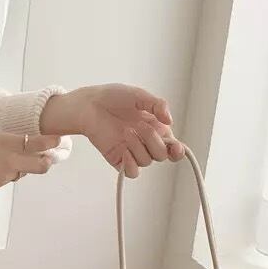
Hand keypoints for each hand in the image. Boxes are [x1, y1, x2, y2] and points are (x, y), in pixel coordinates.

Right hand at [0, 121, 61, 195]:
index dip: (50, 142)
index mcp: (8, 144)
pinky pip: (6, 179)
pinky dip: (5, 173)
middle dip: (47, 161)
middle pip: (40, 166)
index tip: (58, 140)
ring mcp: (4, 177)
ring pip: (21, 173)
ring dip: (22, 167)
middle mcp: (11, 162)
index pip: (38, 144)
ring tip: (13, 160)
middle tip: (47, 156)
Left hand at [40, 84, 184, 177]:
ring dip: (138, 146)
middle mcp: (146, 141)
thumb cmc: (113, 98)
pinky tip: (124, 152)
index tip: (175, 147)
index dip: (178, 151)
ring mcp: (132, 151)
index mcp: (156, 128)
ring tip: (125, 131)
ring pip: (146, 161)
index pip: (173, 147)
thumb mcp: (139, 96)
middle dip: (153, 141)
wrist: (89, 105)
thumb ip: (157, 105)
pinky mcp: (118, 158)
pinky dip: (131, 165)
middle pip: (161, 155)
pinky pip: (131, 172)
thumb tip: (170, 121)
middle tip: (140, 126)